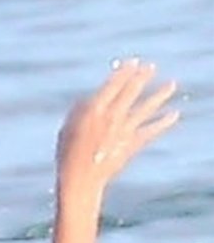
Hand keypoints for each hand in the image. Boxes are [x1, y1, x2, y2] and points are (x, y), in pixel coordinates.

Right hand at [57, 60, 178, 197]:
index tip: (133, 62)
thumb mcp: (68, 128)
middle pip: (131, 93)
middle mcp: (112, 117)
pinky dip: (162, 123)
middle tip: (151, 67)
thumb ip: (80, 111)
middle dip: (142, 78)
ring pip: (145, 109)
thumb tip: (89, 99)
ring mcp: (123, 131)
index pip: (113, 85)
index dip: (124, 72)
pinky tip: (174, 115)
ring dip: (159, 96)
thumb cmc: (68, 155)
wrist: (80, 180)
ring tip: (171, 85)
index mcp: (95, 111)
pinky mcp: (131, 145)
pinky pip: (150, 132)